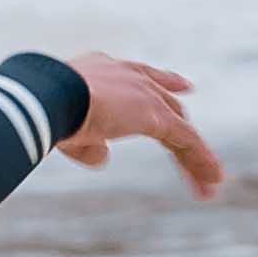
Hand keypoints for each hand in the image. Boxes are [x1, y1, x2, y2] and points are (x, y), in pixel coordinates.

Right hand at [54, 53, 226, 198]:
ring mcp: (145, 94)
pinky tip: (212, 181)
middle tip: (196, 143)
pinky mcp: (157, 116)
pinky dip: (201, 161)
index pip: (143, 76)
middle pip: (167, 104)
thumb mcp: (67, 130)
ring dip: (193, 158)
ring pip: (179, 129)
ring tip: (210, 185)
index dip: (165, 83)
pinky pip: (187, 141)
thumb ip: (89, 144)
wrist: (47, 98)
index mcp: (106, 71)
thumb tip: (104, 156)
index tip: (184, 87)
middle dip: (181, 124)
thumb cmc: (44, 112)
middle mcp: (130, 77)